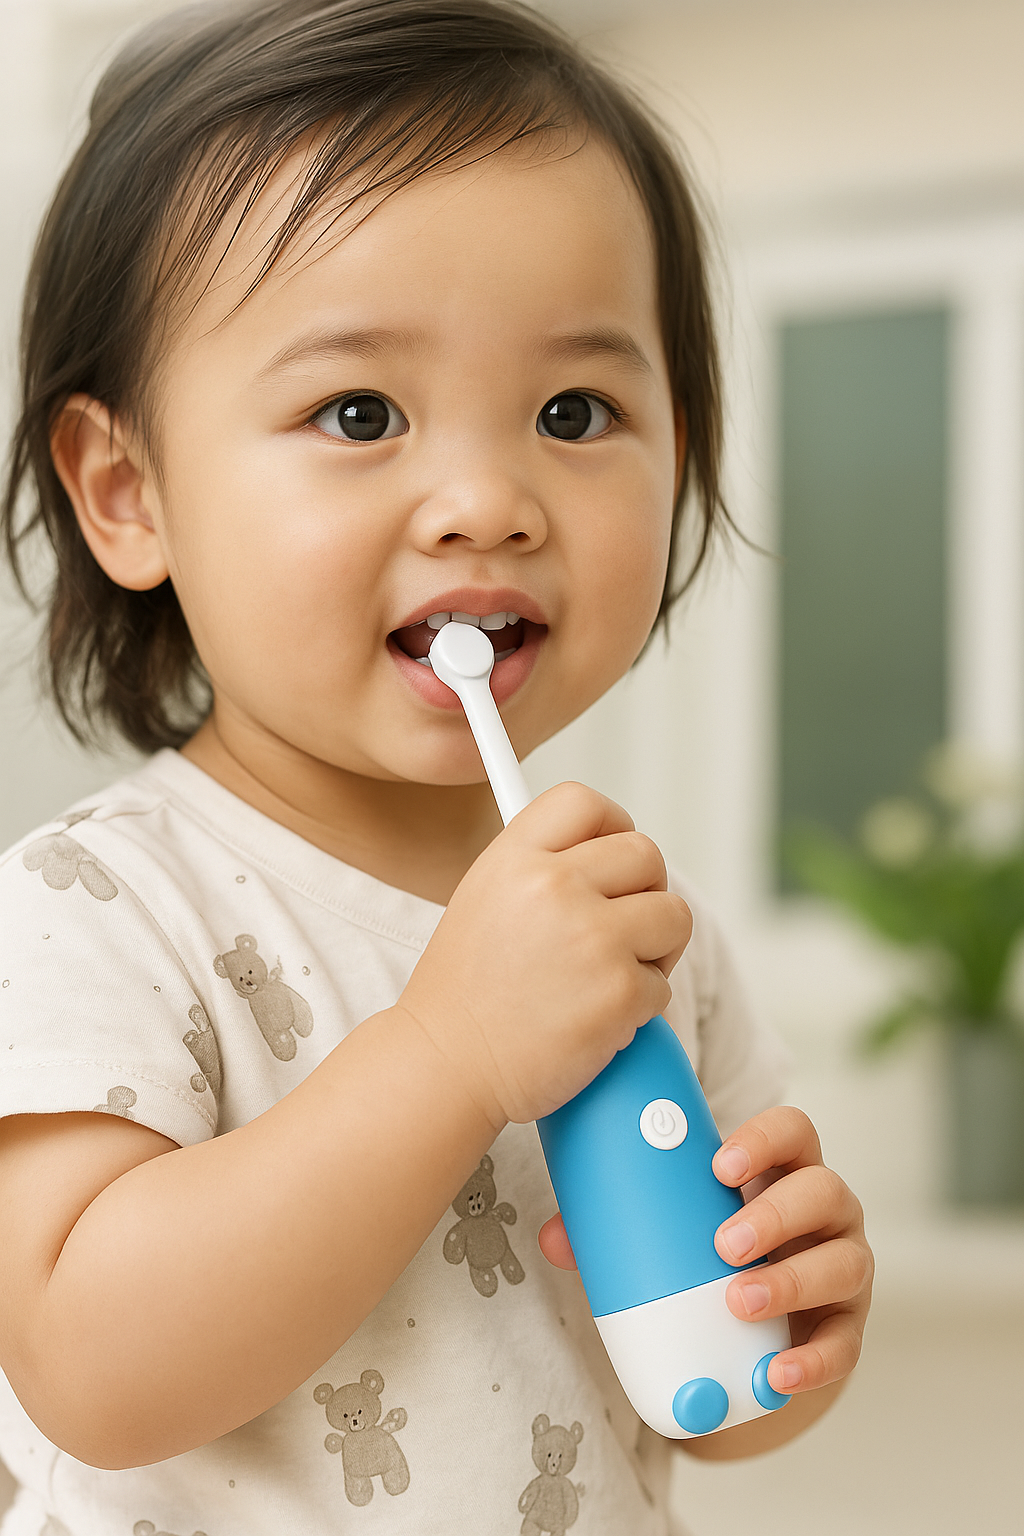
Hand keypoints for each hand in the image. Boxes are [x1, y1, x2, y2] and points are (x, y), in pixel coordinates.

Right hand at [397, 782, 691, 1128]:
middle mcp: (553, 885)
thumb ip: (538, 867)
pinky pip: (664, 985)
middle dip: (647, 892)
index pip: (586, 803)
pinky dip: (641, 1007)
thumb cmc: (464, 994)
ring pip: (673, 915)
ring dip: (656, 948)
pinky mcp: (619, 991)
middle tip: (625, 927)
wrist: (445, 1066)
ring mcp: (591, 937)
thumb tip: (604, 848)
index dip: (614, 826)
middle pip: (645, 854)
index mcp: (515, 857)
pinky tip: (597, 1018)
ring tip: (614, 974)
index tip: (618, 857)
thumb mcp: (484, 899)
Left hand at [539, 1106, 871, 1400]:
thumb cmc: (714, 1252)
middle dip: (774, 1215)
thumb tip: (553, 1238)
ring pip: (844, 1262)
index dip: (764, 1139)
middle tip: (723, 1243)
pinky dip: (812, 1360)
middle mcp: (825, 1212)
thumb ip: (620, 1228)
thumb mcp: (680, 1229)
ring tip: (738, 1301)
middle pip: (823, 1191)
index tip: (720, 1164)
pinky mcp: (847, 1327)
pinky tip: (778, 1372)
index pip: (793, 1132)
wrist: (753, 1328)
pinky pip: (844, 1344)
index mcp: (784, 1171)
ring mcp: (845, 1266)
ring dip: (791, 1281)